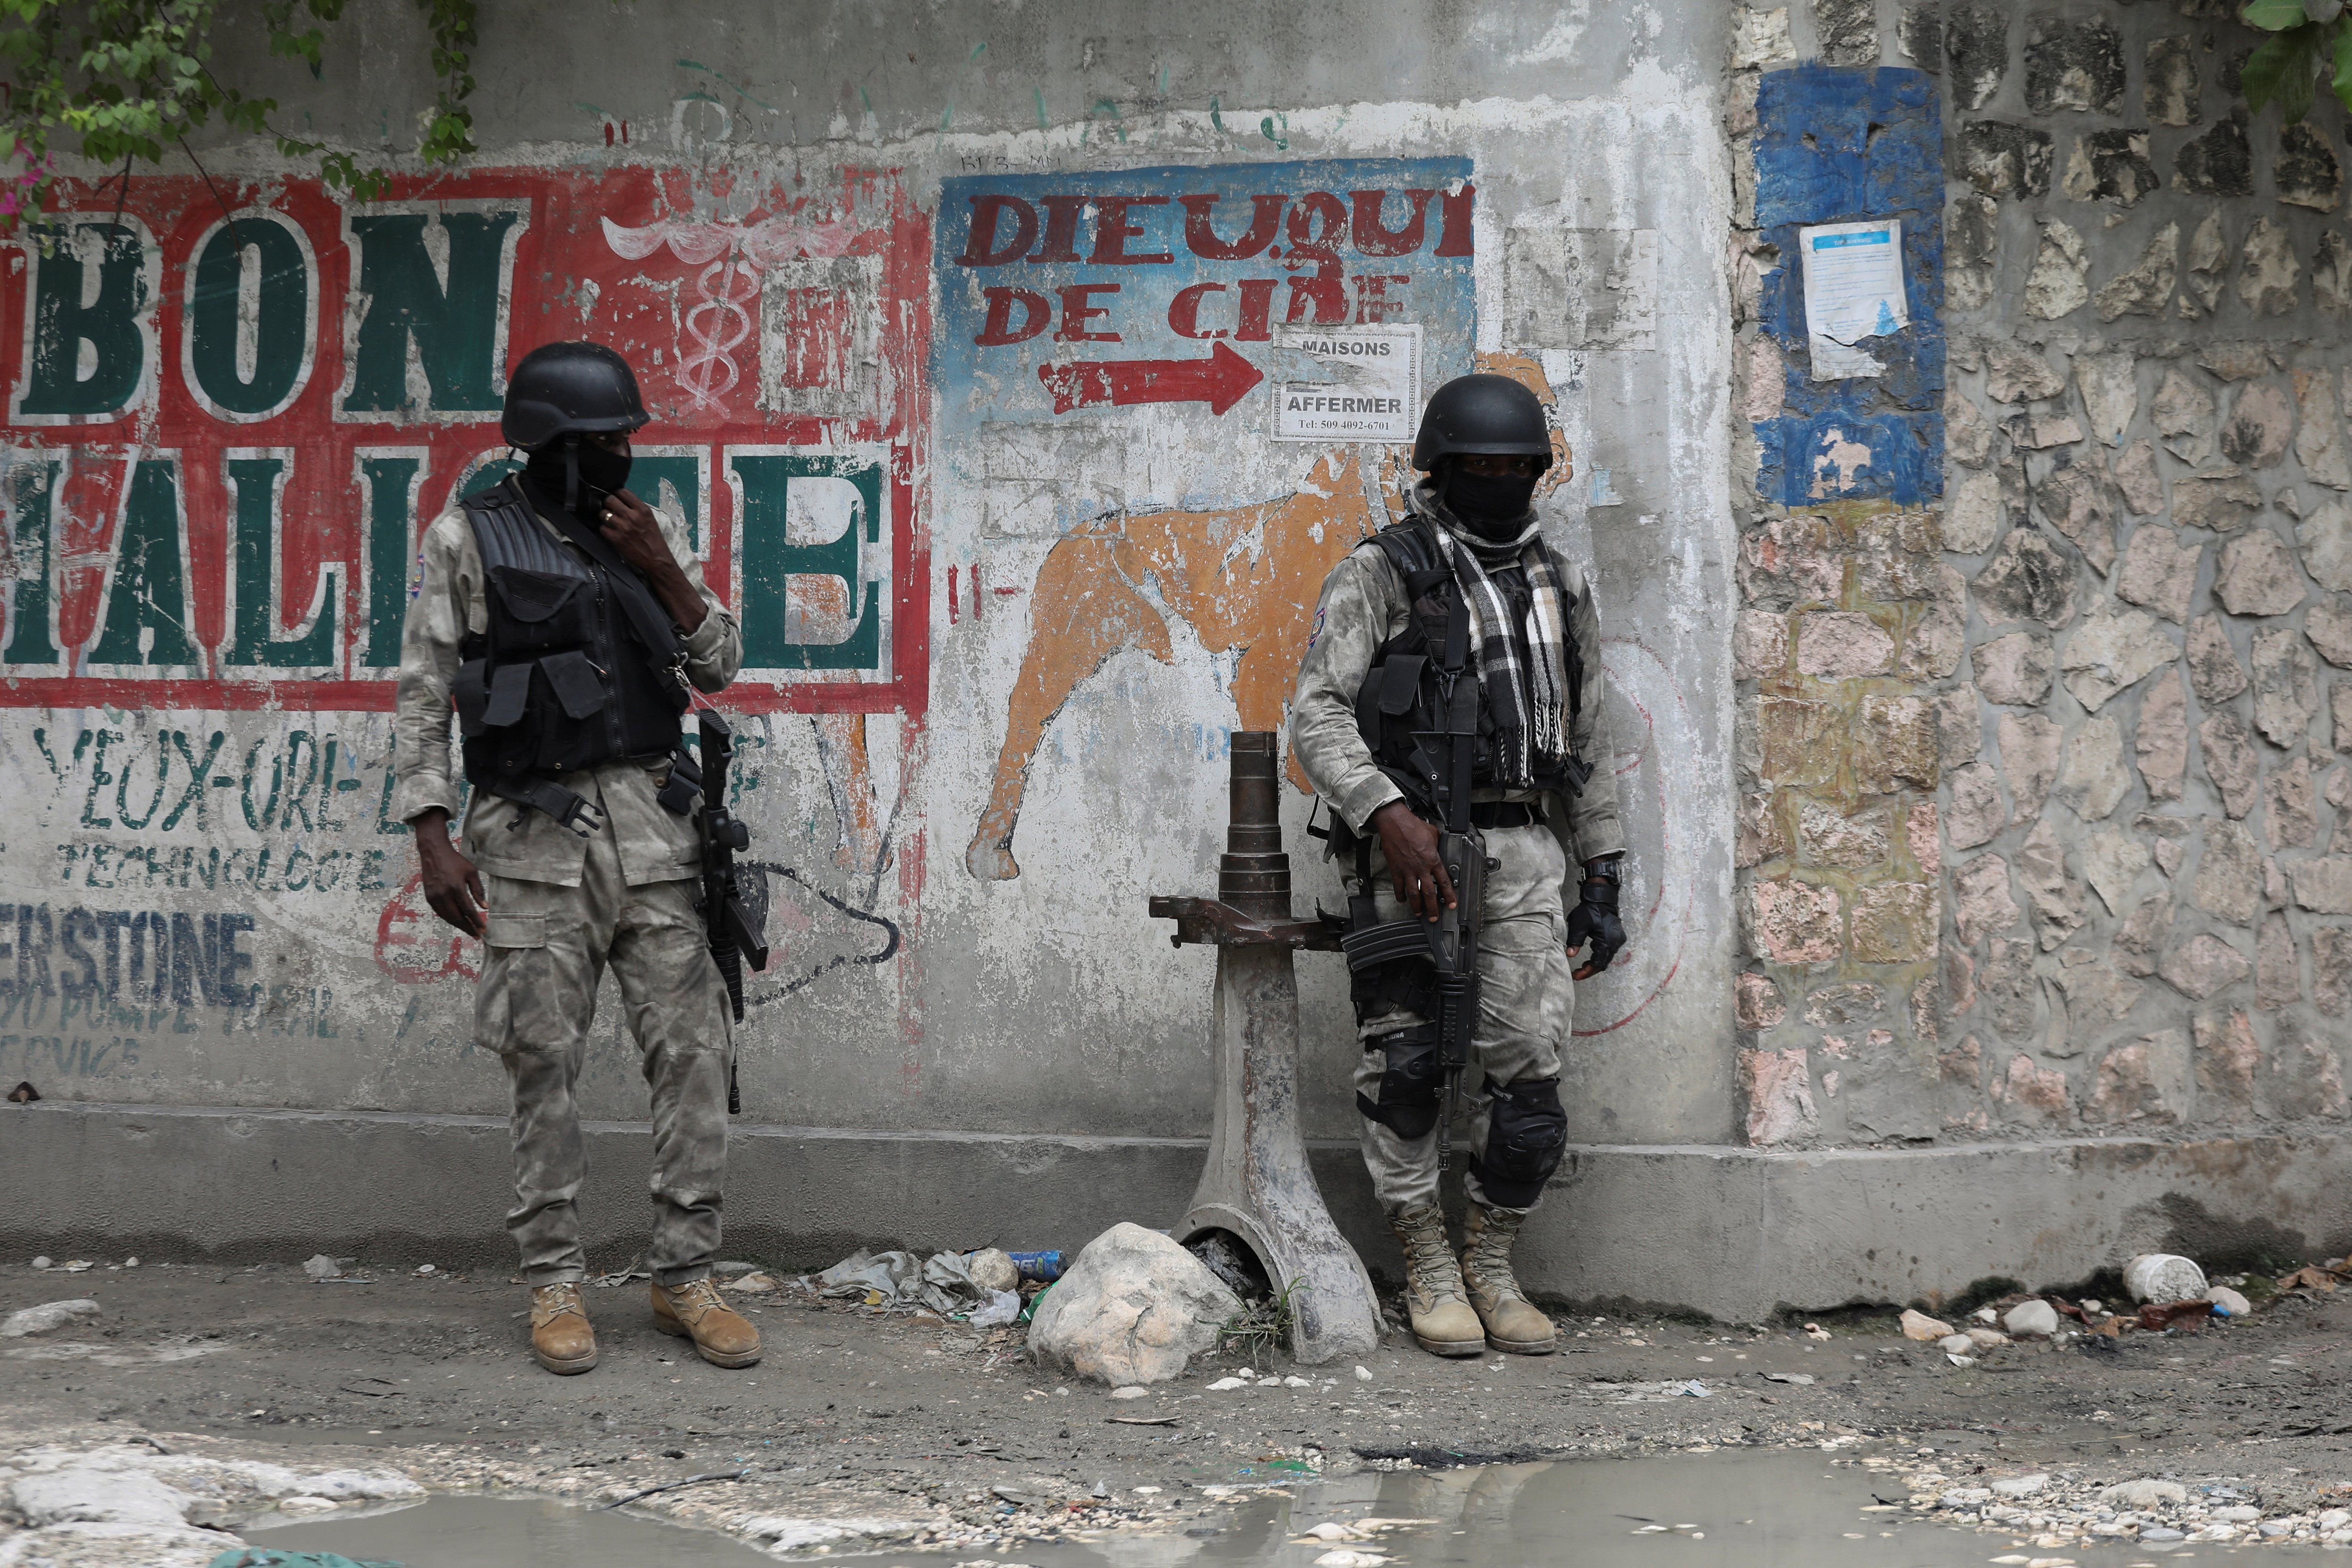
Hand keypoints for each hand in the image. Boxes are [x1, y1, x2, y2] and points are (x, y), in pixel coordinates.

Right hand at [413, 808, 485, 938]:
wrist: (434, 853)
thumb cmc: (455, 862)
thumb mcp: (471, 872)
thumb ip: (478, 890)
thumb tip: (485, 907)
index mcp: (456, 887)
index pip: (468, 910)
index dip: (476, 921)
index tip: (483, 929)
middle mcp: (443, 894)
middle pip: (457, 917)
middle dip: (468, 928)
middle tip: (477, 935)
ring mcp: (434, 897)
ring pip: (448, 917)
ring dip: (459, 926)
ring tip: (469, 931)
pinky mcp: (429, 897)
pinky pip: (440, 913)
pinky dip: (450, 919)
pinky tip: (458, 922)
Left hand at [596, 487, 673, 575]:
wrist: (656, 558)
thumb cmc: (653, 537)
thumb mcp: (649, 518)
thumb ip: (637, 508)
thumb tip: (622, 501)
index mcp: (642, 509)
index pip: (623, 492)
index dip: (616, 493)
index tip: (615, 497)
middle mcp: (632, 516)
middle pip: (610, 500)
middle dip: (608, 502)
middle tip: (609, 507)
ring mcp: (623, 527)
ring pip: (604, 514)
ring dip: (604, 516)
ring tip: (608, 520)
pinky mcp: (616, 539)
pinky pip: (602, 528)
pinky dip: (604, 529)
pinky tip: (609, 531)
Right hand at [1370, 800, 1454, 922]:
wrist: (1395, 824)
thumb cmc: (1413, 826)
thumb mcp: (1433, 834)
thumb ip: (1438, 844)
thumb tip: (1440, 847)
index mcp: (1433, 860)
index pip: (1444, 882)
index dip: (1449, 896)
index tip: (1452, 905)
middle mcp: (1421, 868)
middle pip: (1428, 893)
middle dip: (1432, 908)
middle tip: (1434, 917)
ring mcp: (1407, 870)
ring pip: (1413, 893)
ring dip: (1416, 906)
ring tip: (1418, 913)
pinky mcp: (1396, 869)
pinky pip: (1398, 886)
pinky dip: (1400, 895)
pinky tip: (1402, 899)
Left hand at [1565, 871, 1625, 980]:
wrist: (1601, 898)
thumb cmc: (1590, 910)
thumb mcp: (1579, 925)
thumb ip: (1575, 940)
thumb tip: (1569, 955)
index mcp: (1607, 941)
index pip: (1597, 964)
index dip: (1586, 972)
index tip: (1576, 976)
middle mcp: (1615, 943)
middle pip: (1603, 963)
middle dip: (1590, 970)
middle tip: (1577, 973)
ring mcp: (1618, 940)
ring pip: (1606, 958)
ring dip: (1595, 963)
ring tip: (1582, 966)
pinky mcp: (1617, 936)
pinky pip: (1609, 951)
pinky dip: (1600, 956)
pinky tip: (1591, 956)